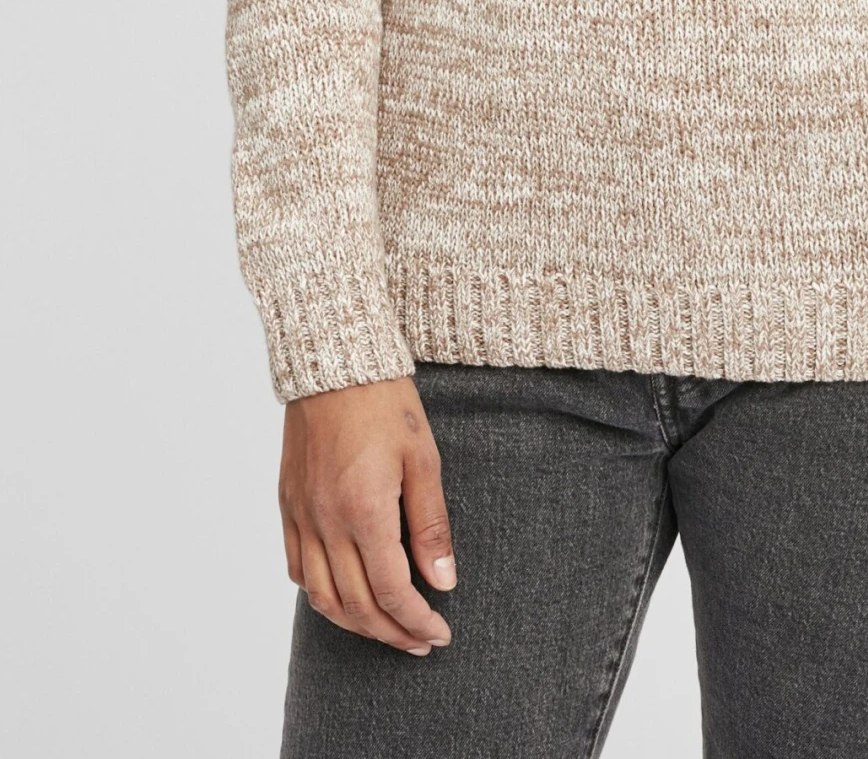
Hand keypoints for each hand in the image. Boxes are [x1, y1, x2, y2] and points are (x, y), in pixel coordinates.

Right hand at [280, 374, 457, 654]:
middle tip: (420, 642)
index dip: (416, 621)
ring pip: (321, 596)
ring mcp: (301, 515)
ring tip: (386, 630)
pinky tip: (345, 596)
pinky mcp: (288, 504)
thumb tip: (443, 581)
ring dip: (355, 623)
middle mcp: (325, 521)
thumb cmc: (385, 402)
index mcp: (363, 510)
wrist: (334, 361)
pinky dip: (321, 594)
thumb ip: (431, 525)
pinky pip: (297, 568)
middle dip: (391, 632)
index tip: (439, 634)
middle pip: (356, 605)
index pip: (391, 591)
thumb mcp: (423, 458)